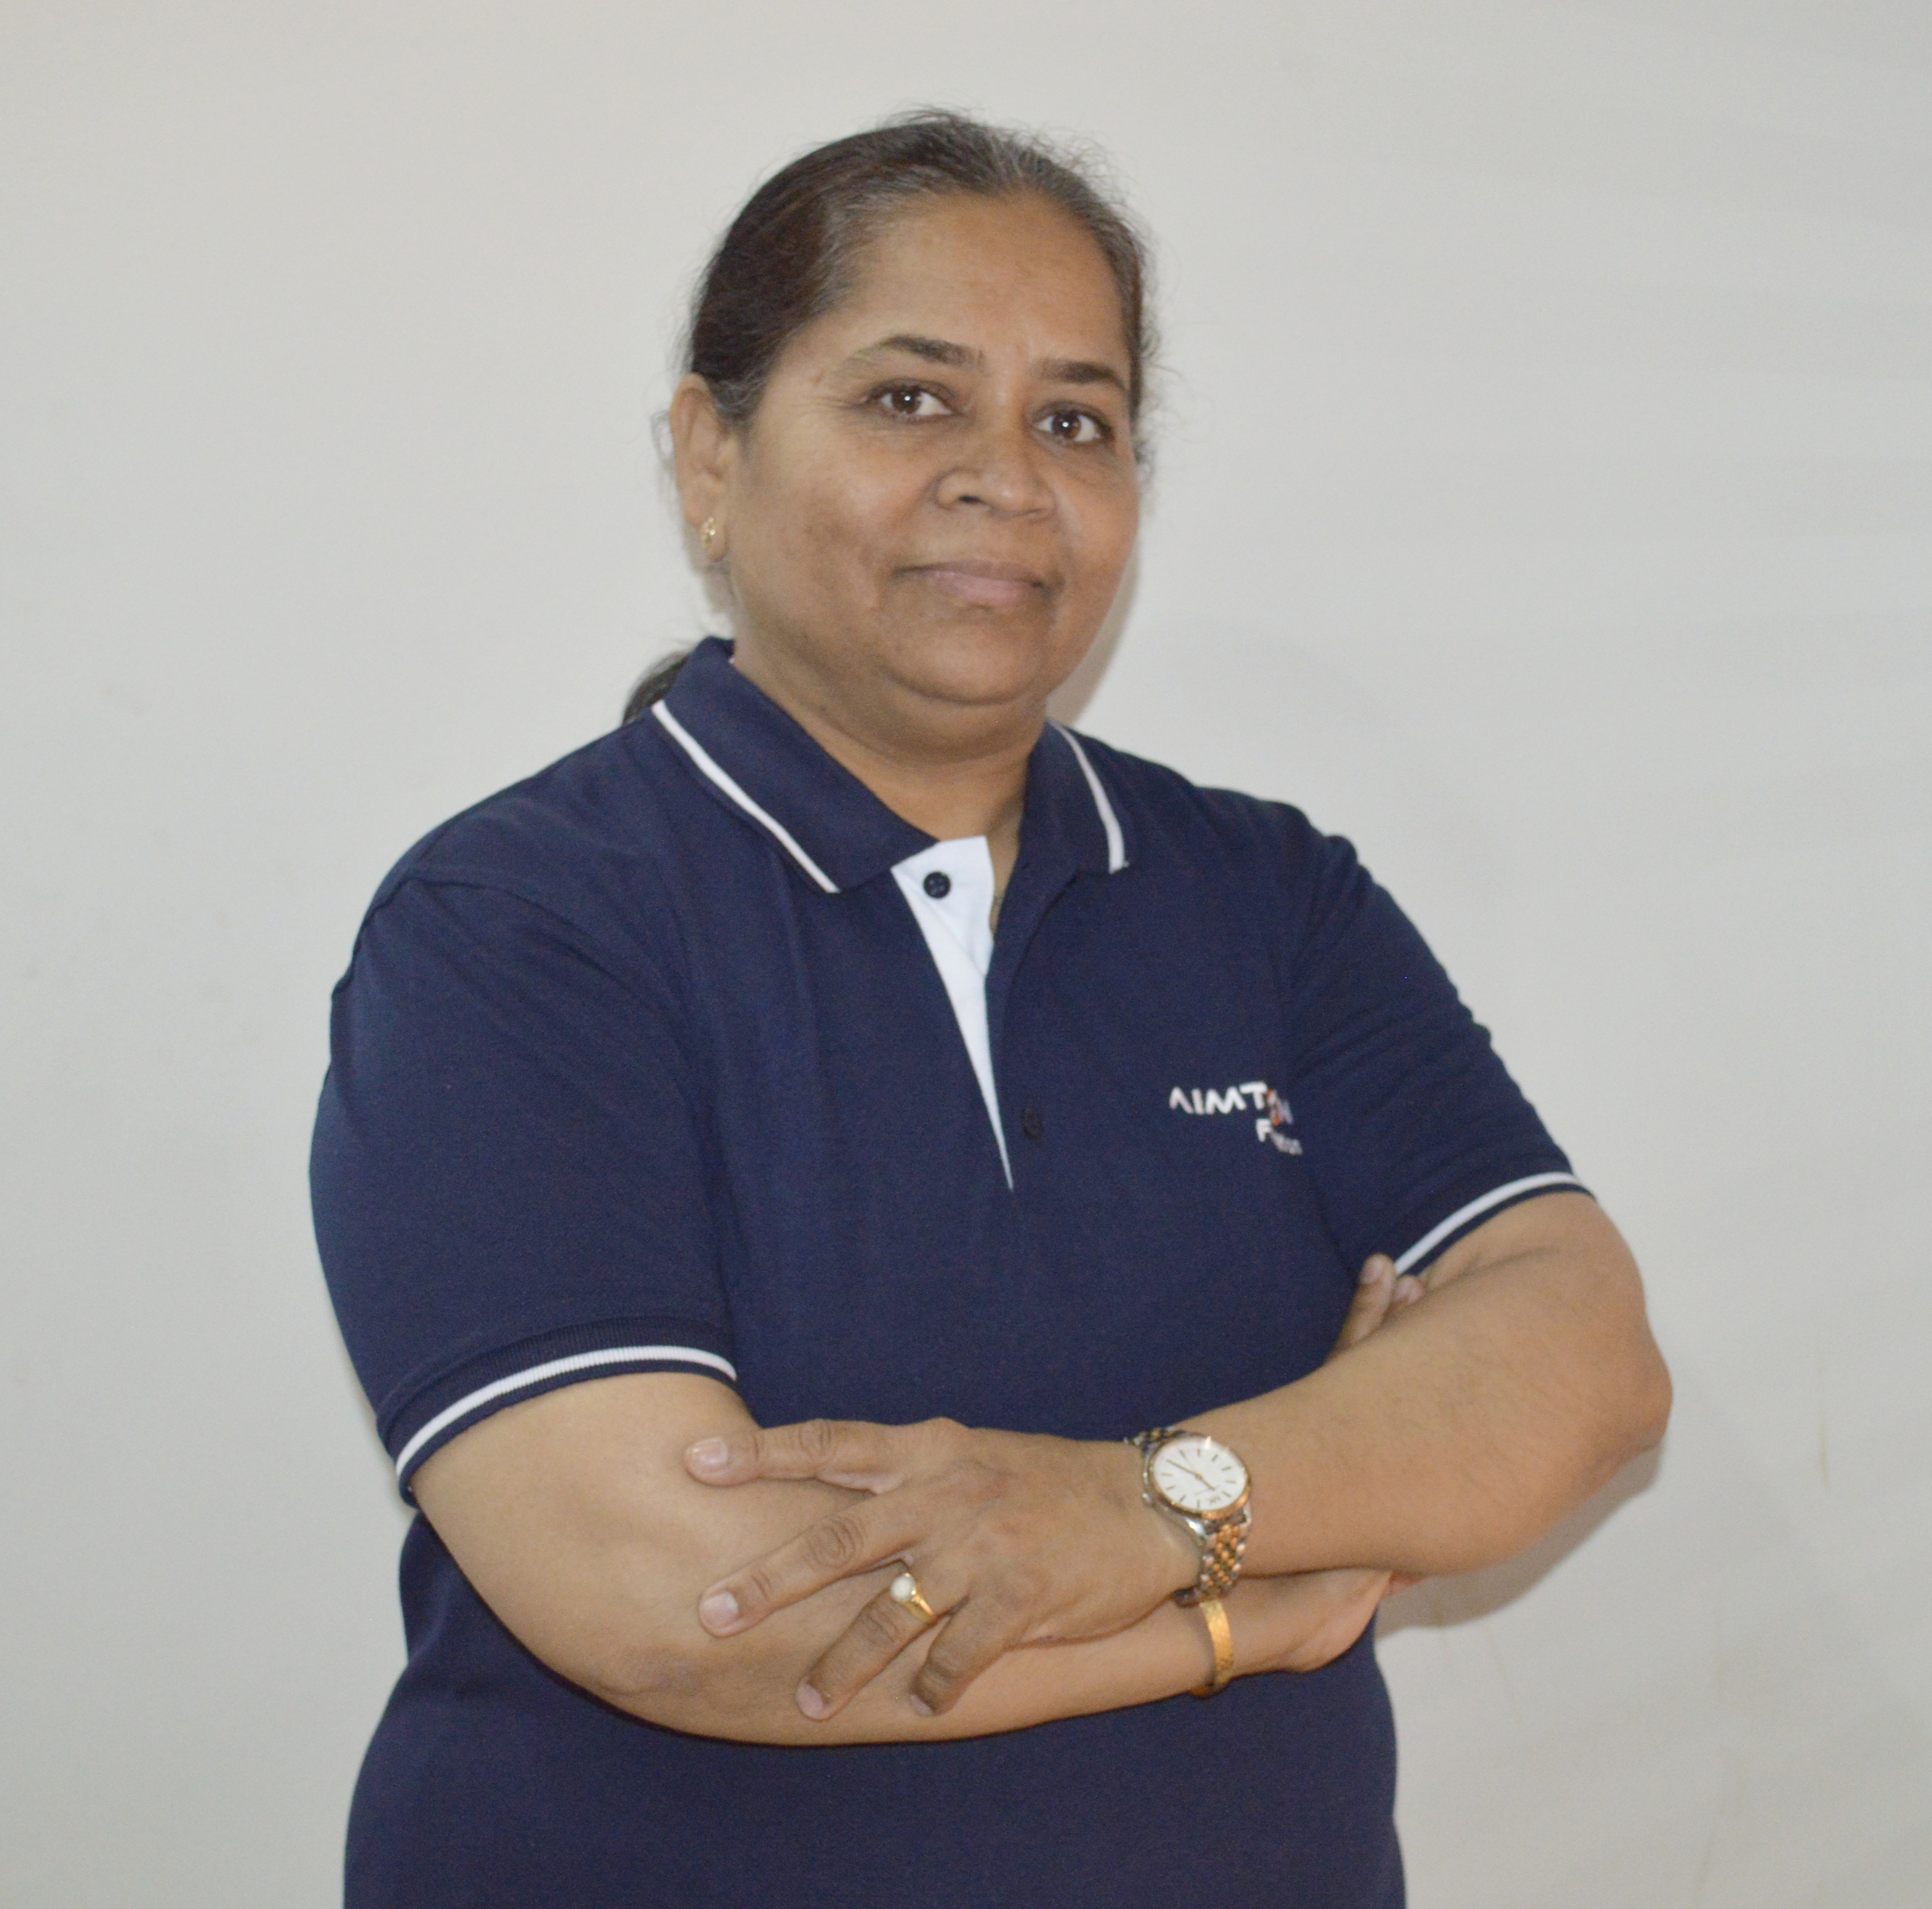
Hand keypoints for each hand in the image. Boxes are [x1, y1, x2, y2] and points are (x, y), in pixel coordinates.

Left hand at [685, 1250, 1426, 1718]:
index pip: (831, 1443)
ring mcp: (981, 1549)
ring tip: (806, 1702)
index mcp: (930, 1450)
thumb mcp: (971, 1454)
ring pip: (890, 1612)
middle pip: (838, 1537)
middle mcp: (946, 1494)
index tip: (697, 1463)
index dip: (762, 1453)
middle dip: (770, 1579)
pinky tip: (917, 1704)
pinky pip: (956, 1656)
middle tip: (712, 1610)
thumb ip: (906, 1474)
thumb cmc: (1047, 1478)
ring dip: (842, 1662)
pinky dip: (932, 1684)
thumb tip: (826, 1491)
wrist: (1149, 1500)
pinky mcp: (1019, 1601)